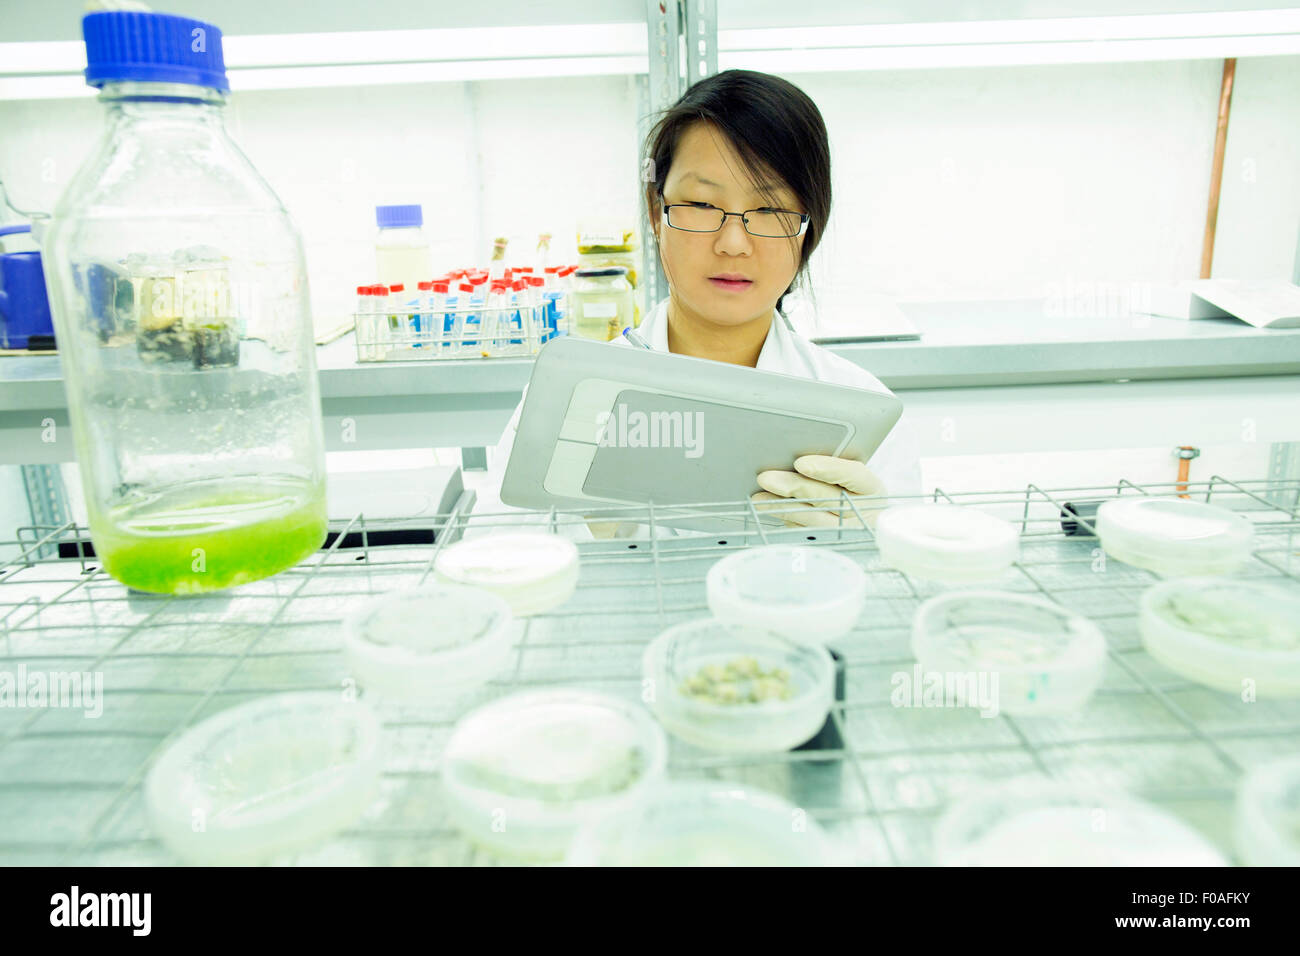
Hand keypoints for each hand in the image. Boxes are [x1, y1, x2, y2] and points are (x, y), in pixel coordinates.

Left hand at [751, 455, 888, 528]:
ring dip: (782, 507)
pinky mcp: (832, 545)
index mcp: (872, 488)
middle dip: (794, 486)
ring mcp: (848, 533)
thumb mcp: (854, 479)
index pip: (854, 475)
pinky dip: (787, 521)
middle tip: (766, 478)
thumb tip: (795, 459)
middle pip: (827, 498)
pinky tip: (771, 512)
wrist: (868, 527)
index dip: (828, 468)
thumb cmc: (855, 494)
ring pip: (812, 519)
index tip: (802, 463)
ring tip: (759, 499)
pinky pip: (806, 534)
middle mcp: (863, 511)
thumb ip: (833, 468)